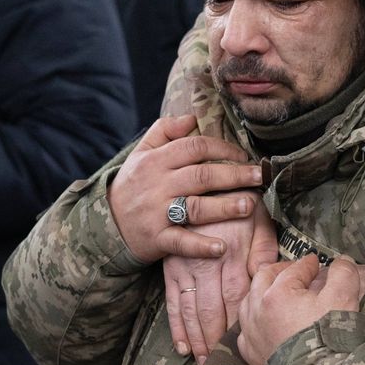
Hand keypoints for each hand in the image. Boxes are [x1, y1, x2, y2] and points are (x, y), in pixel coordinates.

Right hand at [109, 115, 263, 262]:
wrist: (105, 225)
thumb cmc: (132, 185)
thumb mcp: (140, 153)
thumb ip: (164, 130)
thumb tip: (192, 118)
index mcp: (156, 160)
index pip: (194, 147)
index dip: (223, 148)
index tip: (244, 155)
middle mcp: (157, 185)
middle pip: (202, 176)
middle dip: (235, 175)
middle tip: (260, 176)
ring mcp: (156, 213)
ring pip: (196, 207)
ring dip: (225, 207)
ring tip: (250, 206)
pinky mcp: (156, 239)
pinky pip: (181, 242)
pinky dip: (202, 246)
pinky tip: (222, 247)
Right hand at [163, 201, 276, 363]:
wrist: (202, 184)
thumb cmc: (238, 205)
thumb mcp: (259, 222)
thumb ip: (265, 252)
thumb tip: (272, 280)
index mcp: (232, 257)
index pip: (238, 301)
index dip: (240, 328)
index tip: (245, 350)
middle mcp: (207, 266)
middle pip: (213, 313)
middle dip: (217, 343)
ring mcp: (186, 269)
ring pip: (192, 313)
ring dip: (199, 341)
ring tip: (204, 364)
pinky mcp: (171, 269)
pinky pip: (173, 303)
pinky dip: (177, 327)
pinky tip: (183, 347)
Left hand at [236, 255, 361, 364]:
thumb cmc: (330, 338)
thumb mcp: (344, 299)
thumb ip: (344, 273)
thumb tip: (342, 260)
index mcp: (278, 293)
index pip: (295, 269)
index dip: (308, 263)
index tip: (316, 262)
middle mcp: (257, 309)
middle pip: (264, 279)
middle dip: (280, 270)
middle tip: (294, 270)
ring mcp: (251, 333)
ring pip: (249, 302)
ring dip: (262, 292)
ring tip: (275, 291)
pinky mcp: (251, 355)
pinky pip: (246, 331)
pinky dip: (254, 321)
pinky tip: (262, 323)